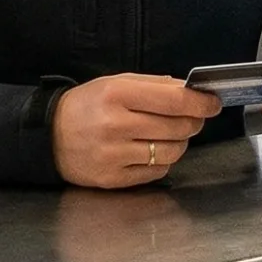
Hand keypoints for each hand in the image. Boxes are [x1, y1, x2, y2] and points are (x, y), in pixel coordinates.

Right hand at [52, 74, 220, 188]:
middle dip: (192, 122)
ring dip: (179, 142)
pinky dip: (162, 160)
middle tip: (192, 118)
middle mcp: (115, 125)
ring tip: (170, 135)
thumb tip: (190, 91)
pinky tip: (150, 150)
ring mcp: (114, 154)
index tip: (212, 103)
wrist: (48, 136)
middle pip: (177, 127)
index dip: (200, 103)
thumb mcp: (115, 83)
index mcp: (117, 95)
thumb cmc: (86, 106)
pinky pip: (156, 171)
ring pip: (171, 151)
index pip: (174, 100)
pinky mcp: (113, 178)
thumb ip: (155, 85)